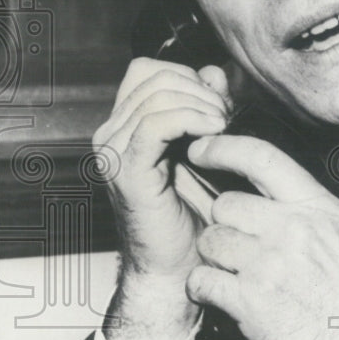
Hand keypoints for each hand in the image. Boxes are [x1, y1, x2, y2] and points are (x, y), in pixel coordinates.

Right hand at [92, 58, 230, 339]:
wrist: (177, 269)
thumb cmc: (195, 215)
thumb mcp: (207, 149)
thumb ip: (208, 107)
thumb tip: (214, 71)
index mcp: (125, 125)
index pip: (149, 70)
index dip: (188, 75)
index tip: (220, 103)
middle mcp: (111, 133)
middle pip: (153, 77)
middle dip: (198, 88)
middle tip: (227, 115)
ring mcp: (113, 151)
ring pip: (155, 95)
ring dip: (200, 102)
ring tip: (225, 125)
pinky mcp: (126, 170)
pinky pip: (155, 124)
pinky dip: (191, 118)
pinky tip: (216, 130)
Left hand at [185, 135, 338, 339]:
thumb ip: (322, 219)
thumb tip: (301, 208)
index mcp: (319, 209)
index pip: (262, 158)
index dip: (223, 147)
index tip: (201, 148)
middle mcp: (291, 229)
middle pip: (226, 205)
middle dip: (224, 226)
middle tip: (237, 248)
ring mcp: (268, 264)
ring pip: (210, 241)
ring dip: (214, 259)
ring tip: (232, 276)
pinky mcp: (251, 302)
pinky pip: (202, 281)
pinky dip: (203, 290)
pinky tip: (218, 298)